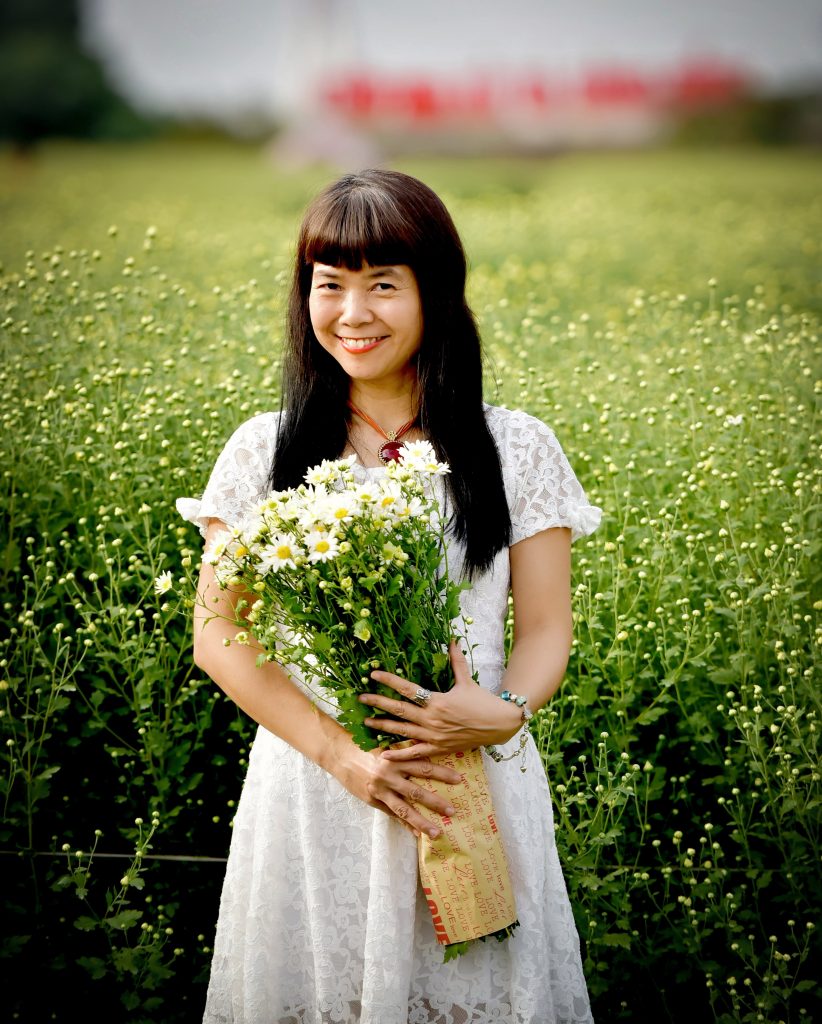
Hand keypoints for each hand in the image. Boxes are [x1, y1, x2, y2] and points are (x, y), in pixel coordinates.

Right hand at [331, 733, 462, 838]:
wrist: (340, 755)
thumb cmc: (367, 748)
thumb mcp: (388, 747)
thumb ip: (406, 754)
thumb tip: (428, 755)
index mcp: (396, 758)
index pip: (424, 766)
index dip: (442, 773)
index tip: (460, 780)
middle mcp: (389, 775)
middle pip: (417, 790)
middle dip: (436, 802)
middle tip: (453, 811)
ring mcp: (380, 790)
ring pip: (404, 808)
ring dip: (422, 822)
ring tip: (437, 832)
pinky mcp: (372, 800)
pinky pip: (392, 814)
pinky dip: (404, 824)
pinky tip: (416, 834)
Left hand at [359, 641, 522, 761]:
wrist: (500, 724)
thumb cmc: (482, 701)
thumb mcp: (466, 681)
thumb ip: (456, 661)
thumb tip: (452, 639)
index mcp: (437, 700)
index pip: (407, 688)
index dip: (389, 681)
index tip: (373, 674)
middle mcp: (432, 719)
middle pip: (399, 710)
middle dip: (378, 703)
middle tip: (360, 698)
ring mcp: (434, 736)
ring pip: (403, 731)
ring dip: (383, 726)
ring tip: (367, 722)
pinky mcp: (439, 749)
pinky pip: (416, 753)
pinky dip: (400, 754)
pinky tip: (384, 754)